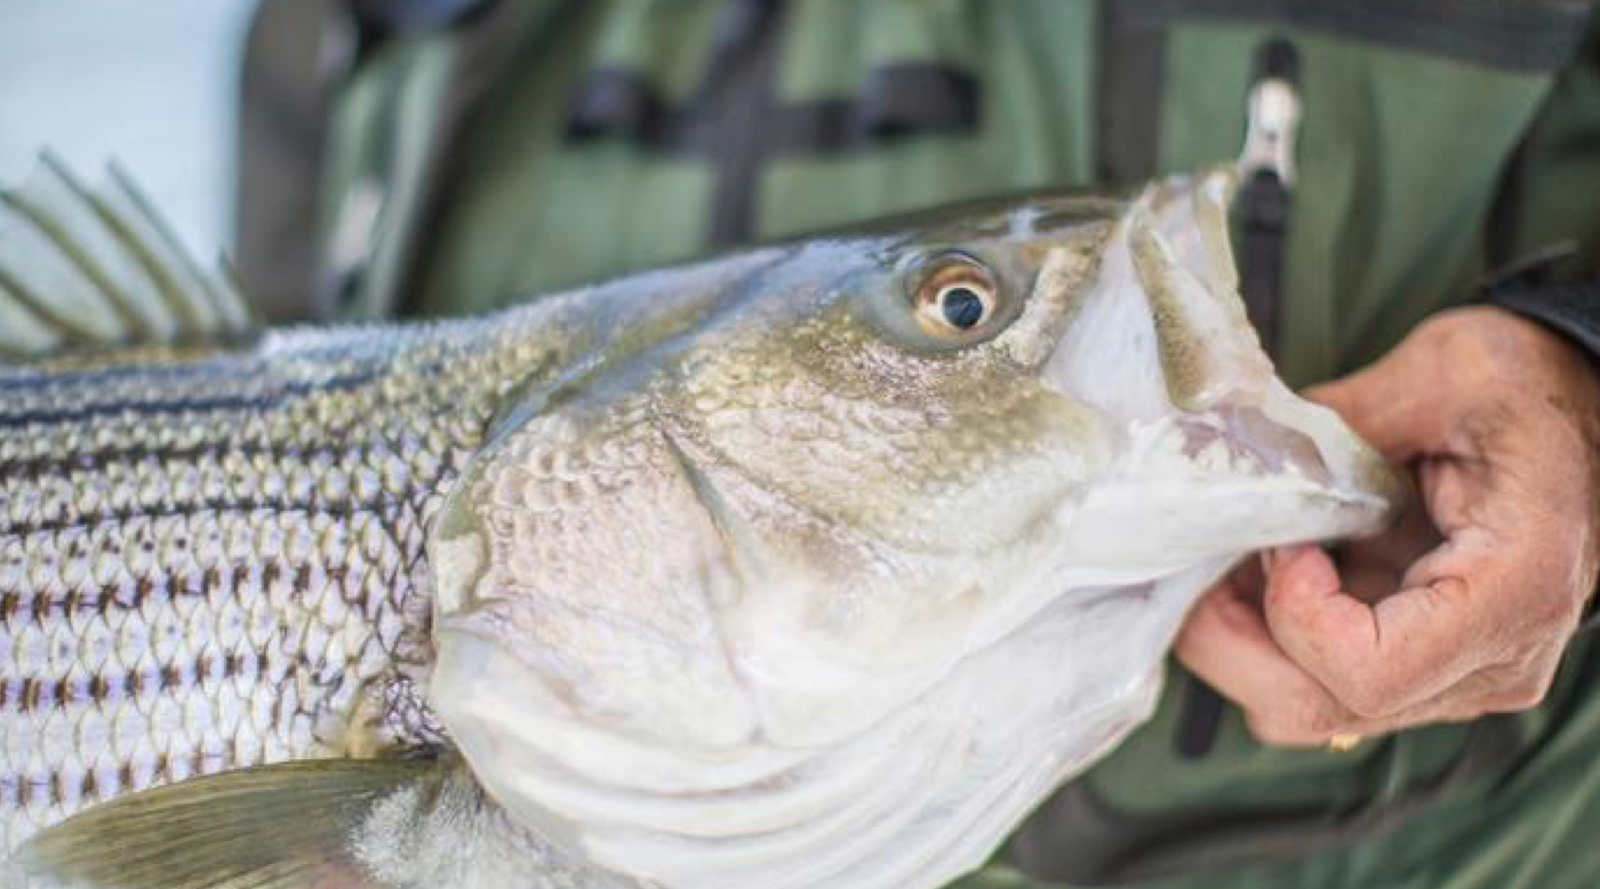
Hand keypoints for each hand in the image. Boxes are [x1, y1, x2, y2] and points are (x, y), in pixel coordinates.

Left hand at [1177, 307, 1599, 745]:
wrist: (1574, 413)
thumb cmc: (1525, 389)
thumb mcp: (1449, 373)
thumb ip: (1347, 417)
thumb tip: (1245, 446)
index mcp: (1514, 590)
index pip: (1372, 672)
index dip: (1296, 616)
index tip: (1284, 541)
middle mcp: (1491, 661)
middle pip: (1321, 708)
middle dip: (1231, 639)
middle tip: (1204, 557)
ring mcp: (1454, 676)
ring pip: (1305, 711)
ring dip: (1237, 643)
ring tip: (1221, 560)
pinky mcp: (1420, 669)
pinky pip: (1316, 687)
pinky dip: (1261, 641)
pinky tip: (1252, 572)